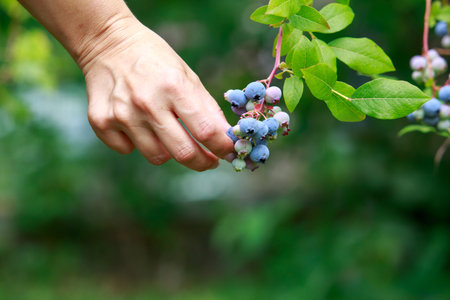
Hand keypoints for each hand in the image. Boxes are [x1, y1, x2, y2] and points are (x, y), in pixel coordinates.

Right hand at [78, 17, 233, 170]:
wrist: (108, 42)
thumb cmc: (155, 60)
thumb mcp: (187, 75)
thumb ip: (206, 108)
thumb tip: (224, 139)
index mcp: (174, 87)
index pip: (206, 131)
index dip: (223, 148)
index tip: (229, 153)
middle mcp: (148, 103)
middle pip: (184, 153)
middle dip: (202, 162)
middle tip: (208, 160)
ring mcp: (123, 114)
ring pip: (157, 157)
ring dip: (169, 151)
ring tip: (167, 132)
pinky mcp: (101, 121)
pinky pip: (127, 150)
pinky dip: (136, 143)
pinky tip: (137, 124)